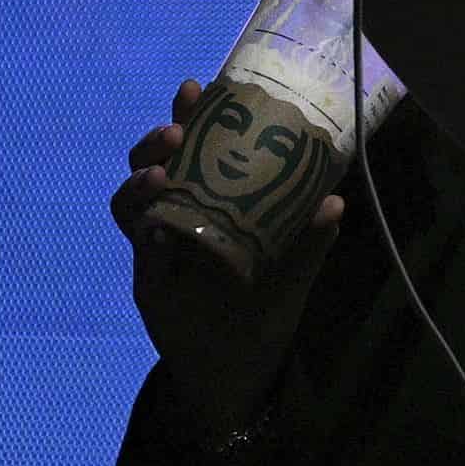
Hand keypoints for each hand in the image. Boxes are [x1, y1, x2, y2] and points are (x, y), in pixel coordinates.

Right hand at [115, 78, 342, 442]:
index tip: (196, 88)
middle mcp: (179, 219)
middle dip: (157, 139)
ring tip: (161, 171)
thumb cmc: (263, 315)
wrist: (237, 377)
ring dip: (141, 178)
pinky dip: (143, 227)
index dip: (191, 118)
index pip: (194, 151)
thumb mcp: (292, 275)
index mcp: (213, 205)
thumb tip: (334, 199)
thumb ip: (309, 241)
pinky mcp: (147, 280)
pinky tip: (158, 221)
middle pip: (153, 165)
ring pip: (131, 200)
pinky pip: (136, 245)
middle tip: (175, 127)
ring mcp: (158, 249)